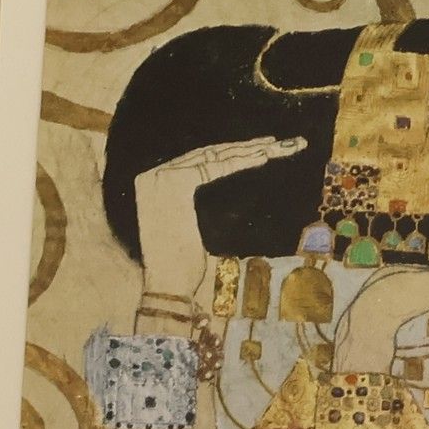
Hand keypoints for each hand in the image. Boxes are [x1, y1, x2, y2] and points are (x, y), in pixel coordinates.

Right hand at [134, 135, 309, 298]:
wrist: (168, 285)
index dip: (231, 153)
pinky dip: (239, 161)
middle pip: (208, 154)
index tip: (260, 150)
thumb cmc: (180, 264)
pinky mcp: (175, 182)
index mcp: (153, 182)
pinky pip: (214, 167)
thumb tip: (216, 191)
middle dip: (245, 148)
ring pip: (214, 156)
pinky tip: (263, 158)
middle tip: (276, 143)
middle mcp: (153, 175)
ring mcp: (161, 176)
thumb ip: (191, 203)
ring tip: (276, 148)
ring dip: (248, 151)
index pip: (199, 161)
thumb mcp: (185, 226)